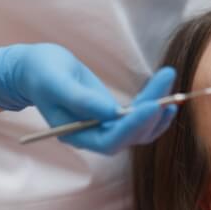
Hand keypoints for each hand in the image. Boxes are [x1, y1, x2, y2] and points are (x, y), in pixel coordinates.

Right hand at [0, 43, 176, 153]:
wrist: (36, 69)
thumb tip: (110, 113)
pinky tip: (167, 100)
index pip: (111, 140)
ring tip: (174, 92)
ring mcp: (104, 127)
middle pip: (130, 136)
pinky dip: (154, 110)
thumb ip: (80, 99)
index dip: (134, 126)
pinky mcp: (111, 116)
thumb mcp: (55, 82)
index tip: (153, 106)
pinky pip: (138, 119)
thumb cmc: (41, 73)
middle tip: (169, 89)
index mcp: (76, 134)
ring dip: (158, 112)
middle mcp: (93, 136)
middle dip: (152, 114)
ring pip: (138, 130)